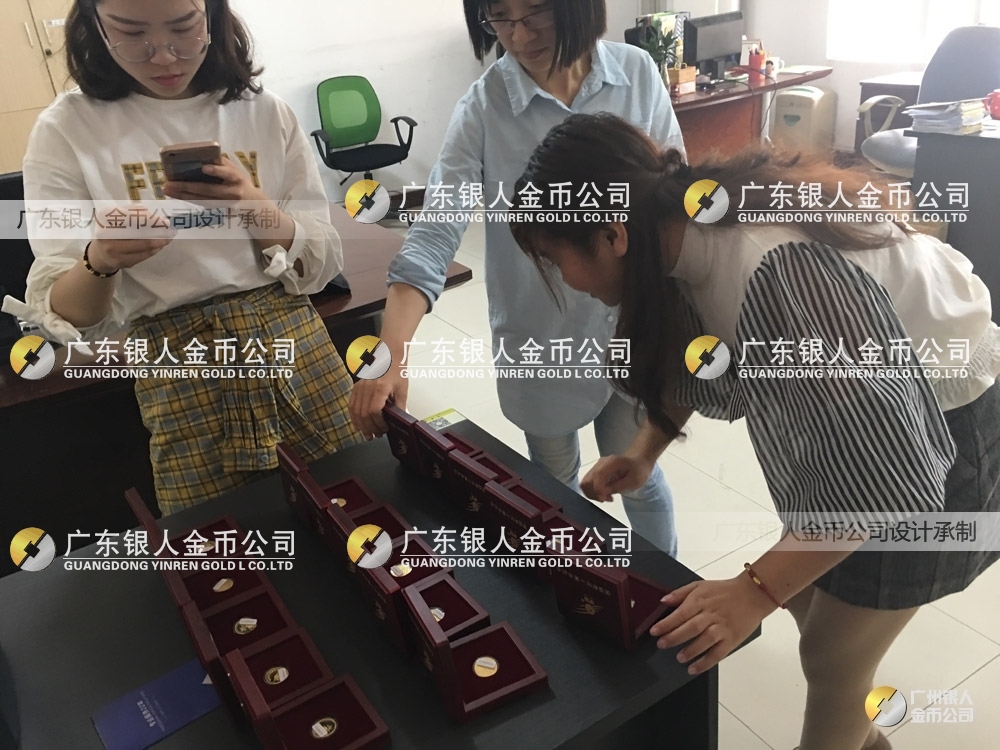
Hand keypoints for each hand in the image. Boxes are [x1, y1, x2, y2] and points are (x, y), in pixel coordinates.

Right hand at [90, 209, 175, 271]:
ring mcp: (117, 254)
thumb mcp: (112, 222)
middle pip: (140, 236)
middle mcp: (109, 240)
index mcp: (105, 225)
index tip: (160, 218)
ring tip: (168, 237)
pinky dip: (154, 250)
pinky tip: (160, 245)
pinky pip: (144, 256)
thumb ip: (127, 214)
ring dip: (159, 243)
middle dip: (158, 233)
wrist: (100, 257)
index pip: (129, 219)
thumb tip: (147, 210)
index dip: (147, 219)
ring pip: (144, 248)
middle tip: (170, 230)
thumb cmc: (109, 235)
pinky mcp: (125, 263)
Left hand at [162, 155, 264, 206]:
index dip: (217, 171)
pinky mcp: (218, 209)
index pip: (228, 174)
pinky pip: (200, 204)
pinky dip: (186, 199)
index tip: (204, 168)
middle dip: (187, 186)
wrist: (251, 203)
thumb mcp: (235, 170)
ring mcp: (224, 203)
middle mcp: (231, 192)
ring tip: (167, 189)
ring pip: (201, 199)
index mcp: (236, 179)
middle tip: (170, 183)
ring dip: (182, 194)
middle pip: (208, 190)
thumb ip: (221, 163)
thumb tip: (199, 155)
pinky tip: (174, 194)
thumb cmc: (239, 181)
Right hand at [349, 370, 408, 439]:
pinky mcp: (356, 388)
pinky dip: (354, 418)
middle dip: (370, 428)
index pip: (374, 411)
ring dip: (361, 426)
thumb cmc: (395, 370)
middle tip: (377, 434)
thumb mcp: (402, 389)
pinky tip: (359, 425)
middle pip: (364, 414)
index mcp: (380, 387)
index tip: (384, 428)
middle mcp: (367, 387)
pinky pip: (351, 406)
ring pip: (356, 412)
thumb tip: (400, 422)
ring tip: (368, 434)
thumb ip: (400, 407)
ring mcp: (360, 387)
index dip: (378, 423)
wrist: (388, 356)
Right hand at [580, 454, 653, 501]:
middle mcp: (601, 463)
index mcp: (612, 462)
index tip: (604, 499)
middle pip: (587, 480)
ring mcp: (597, 466)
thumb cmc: (638, 471)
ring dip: (593, 494)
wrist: (638, 463)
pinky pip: (588, 483)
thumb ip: (617, 487)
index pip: (597, 475)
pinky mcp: (595, 472)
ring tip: (606, 497)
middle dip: (594, 493)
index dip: (598, 489)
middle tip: (607, 499)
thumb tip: (602, 494)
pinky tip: (604, 494)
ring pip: (585, 483)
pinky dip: (593, 491)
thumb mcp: (633, 481)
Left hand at [649, 575, 775, 674]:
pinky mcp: (732, 639)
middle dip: (674, 637)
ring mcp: (722, 628)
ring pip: (704, 641)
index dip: (666, 624)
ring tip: (679, 657)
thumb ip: (680, 593)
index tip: (654, 631)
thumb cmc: (725, 590)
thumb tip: (663, 601)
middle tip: (662, 645)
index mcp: (700, 600)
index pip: (680, 613)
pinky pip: (718, 653)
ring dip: (690, 651)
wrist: (753, 594)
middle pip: (690, 627)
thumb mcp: (699, 585)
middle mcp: (711, 614)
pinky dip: (706, 662)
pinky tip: (695, 668)